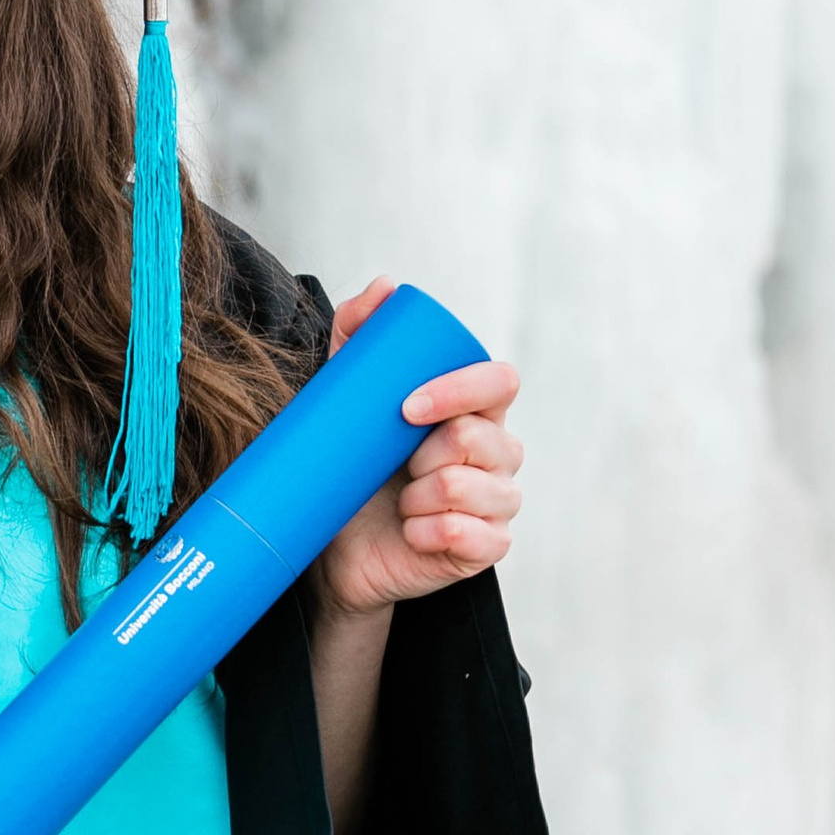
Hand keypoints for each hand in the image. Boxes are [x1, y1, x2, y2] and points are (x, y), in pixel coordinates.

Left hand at [310, 275, 523, 622]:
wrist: (334, 546)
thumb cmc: (351, 468)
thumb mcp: (345, 399)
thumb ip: (358, 337)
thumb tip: (387, 287)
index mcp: (476, 409)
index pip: (500, 381)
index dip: (460, 390)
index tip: (406, 408)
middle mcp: (499, 451)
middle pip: (482, 437)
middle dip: (427, 453)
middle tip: (395, 467)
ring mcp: (498, 500)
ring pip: (471, 487)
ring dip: (420, 496)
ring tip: (400, 501)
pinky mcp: (488, 546)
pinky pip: (469, 535)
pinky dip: (427, 532)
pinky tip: (411, 533)